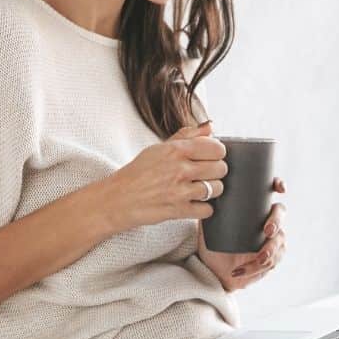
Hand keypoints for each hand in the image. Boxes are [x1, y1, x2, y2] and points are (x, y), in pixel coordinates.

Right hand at [104, 120, 227, 229]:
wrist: (118, 198)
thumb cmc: (137, 172)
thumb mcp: (159, 148)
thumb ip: (186, 136)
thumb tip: (209, 127)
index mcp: (176, 150)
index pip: (216, 148)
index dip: (217, 152)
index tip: (211, 156)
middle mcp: (180, 169)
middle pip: (220, 168)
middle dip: (216, 171)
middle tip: (205, 173)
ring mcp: (180, 191)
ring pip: (217, 189)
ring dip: (212, 190)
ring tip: (200, 188)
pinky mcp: (179, 210)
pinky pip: (207, 210)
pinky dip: (203, 208)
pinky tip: (194, 203)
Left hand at [197, 177, 286, 292]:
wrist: (214, 268)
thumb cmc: (214, 242)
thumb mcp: (208, 222)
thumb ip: (207, 209)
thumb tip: (204, 193)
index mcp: (254, 207)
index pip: (271, 191)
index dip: (279, 185)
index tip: (280, 188)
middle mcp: (266, 220)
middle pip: (280, 214)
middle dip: (276, 221)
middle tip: (267, 230)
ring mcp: (271, 239)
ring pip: (279, 241)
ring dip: (270, 250)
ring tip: (259, 258)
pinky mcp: (271, 259)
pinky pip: (271, 262)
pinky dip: (256, 267)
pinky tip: (243, 269)